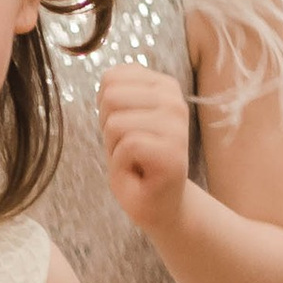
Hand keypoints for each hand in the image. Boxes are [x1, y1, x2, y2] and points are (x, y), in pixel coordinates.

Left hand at [99, 66, 192, 235]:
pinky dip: (122, 164)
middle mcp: (174, 100)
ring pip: (116, 123)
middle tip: (128, 149)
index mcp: (164, 85)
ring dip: (115, 148)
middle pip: (110, 96)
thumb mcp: (122, 116)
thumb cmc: (137, 162)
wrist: (160, 204)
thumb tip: (108, 78)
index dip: (105, 108)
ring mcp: (177, 124)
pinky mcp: (173, 150)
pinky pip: (126, 146)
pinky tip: (139, 172)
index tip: (125, 130)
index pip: (111, 78)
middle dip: (108, 128)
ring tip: (134, 160)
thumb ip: (117, 91)